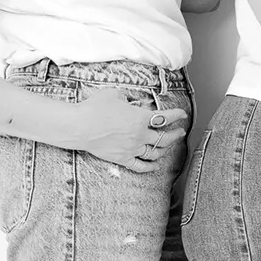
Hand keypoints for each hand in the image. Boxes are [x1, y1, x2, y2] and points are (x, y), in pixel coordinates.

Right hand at [61, 89, 181, 171]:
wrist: (79, 126)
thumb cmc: (95, 107)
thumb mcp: (115, 94)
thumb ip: (129, 97)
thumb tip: (135, 102)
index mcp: (141, 118)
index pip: (165, 117)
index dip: (176, 115)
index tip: (182, 114)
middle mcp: (140, 135)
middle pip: (164, 138)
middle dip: (175, 134)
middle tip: (180, 132)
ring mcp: (132, 148)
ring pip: (155, 152)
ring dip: (164, 149)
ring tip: (168, 146)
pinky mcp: (122, 158)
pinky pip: (140, 166)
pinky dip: (150, 166)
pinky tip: (155, 165)